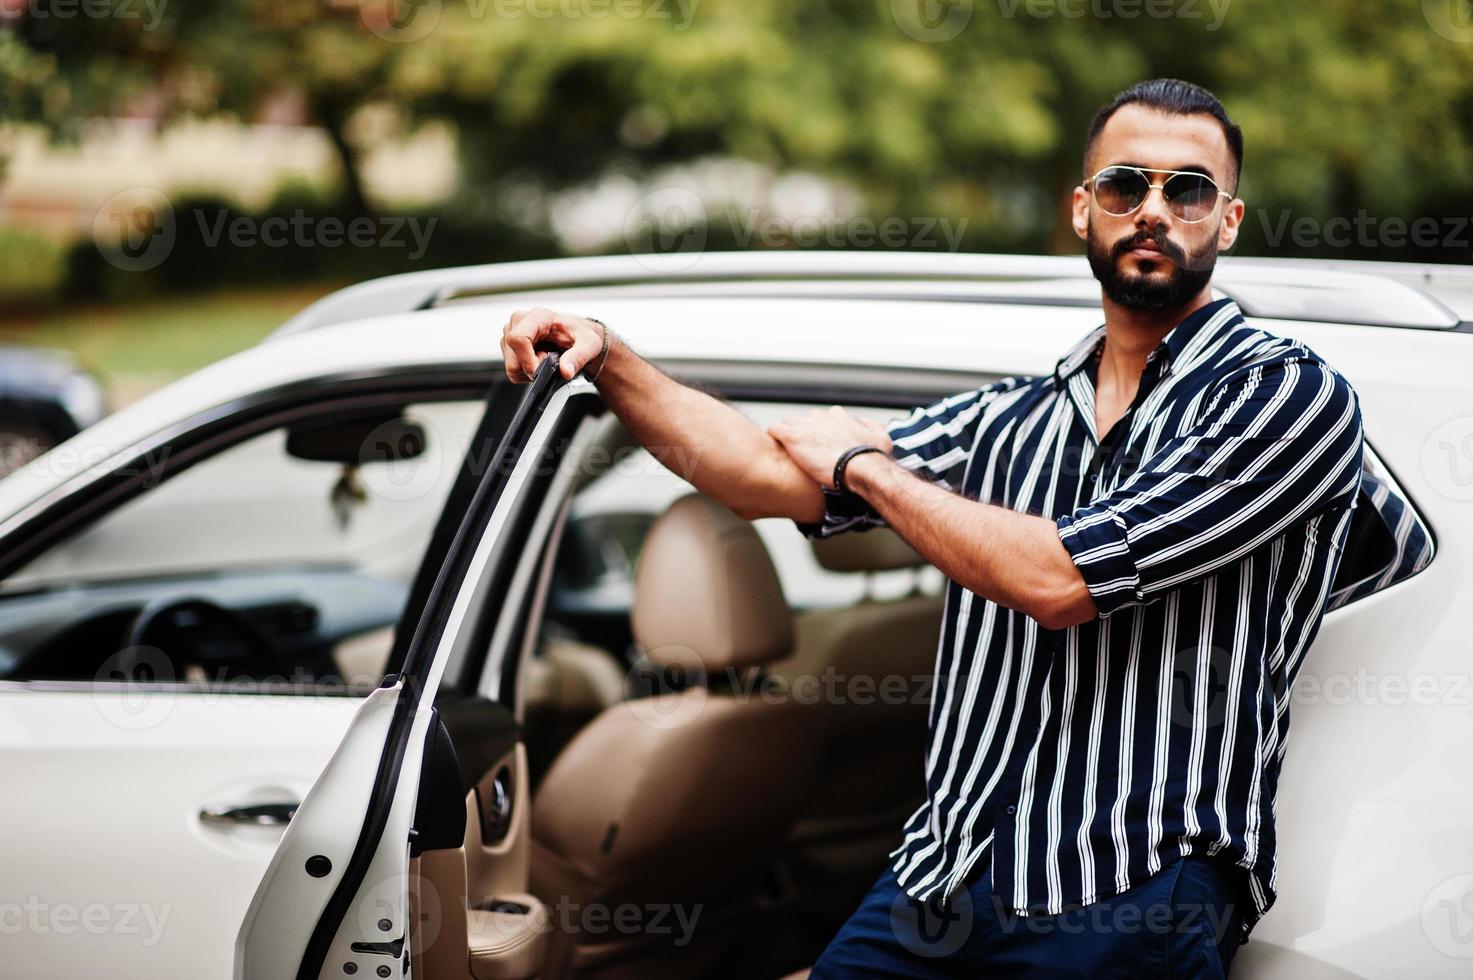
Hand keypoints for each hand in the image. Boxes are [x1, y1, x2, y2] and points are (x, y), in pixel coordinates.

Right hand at [499, 307, 606, 382]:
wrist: (576, 336)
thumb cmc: (580, 335)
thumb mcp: (589, 345)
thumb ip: (578, 357)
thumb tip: (565, 371)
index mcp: (537, 316)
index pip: (518, 339)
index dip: (527, 361)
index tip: (541, 371)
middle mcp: (519, 321)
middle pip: (512, 359)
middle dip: (532, 368)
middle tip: (550, 360)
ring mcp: (511, 331)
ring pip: (511, 366)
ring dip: (530, 370)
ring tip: (545, 358)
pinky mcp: (508, 343)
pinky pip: (511, 368)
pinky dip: (526, 370)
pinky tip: (538, 360)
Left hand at [768, 406, 892, 488]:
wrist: (859, 466)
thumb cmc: (870, 456)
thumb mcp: (880, 437)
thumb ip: (870, 426)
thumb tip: (864, 425)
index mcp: (837, 417)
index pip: (821, 420)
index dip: (819, 435)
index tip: (821, 447)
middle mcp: (819, 417)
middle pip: (803, 422)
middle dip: (803, 436)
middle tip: (806, 454)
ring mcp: (804, 424)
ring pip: (788, 425)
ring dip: (788, 438)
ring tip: (789, 454)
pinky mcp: (791, 435)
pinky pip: (774, 430)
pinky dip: (775, 439)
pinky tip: (778, 451)